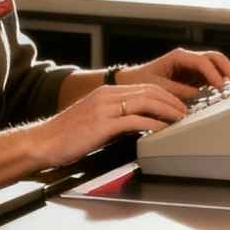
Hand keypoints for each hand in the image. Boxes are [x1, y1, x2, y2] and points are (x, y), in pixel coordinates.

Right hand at [30, 83, 188, 166]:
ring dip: (167, 110)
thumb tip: (139, 124)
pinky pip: (135, 121)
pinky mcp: (103, 124)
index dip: (166, 95)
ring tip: (181, 119)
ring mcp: (105, 108)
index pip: (145, 87)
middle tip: (187, 111)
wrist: (43, 142)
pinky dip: (153, 124)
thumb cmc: (67, 136)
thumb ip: (116, 117)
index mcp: (107, 92)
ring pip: (146, 102)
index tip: (178, 104)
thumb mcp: (95, 120)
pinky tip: (163, 130)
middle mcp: (107, 95)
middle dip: (172, 101)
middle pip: (150, 91)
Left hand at [120, 47, 229, 98]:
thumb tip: (197, 94)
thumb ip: (178, 90)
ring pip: (214, 63)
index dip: (213, 73)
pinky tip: (223, 88)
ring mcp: (191, 66)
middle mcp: (187, 59)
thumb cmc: (142, 81)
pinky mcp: (193, 75)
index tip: (219, 86)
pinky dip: (219, 78)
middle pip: (213, 57)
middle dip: (226, 66)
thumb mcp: (157, 87)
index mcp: (178, 57)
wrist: (132, 81)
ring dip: (224, 72)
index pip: (201, 61)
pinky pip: (210, 74)